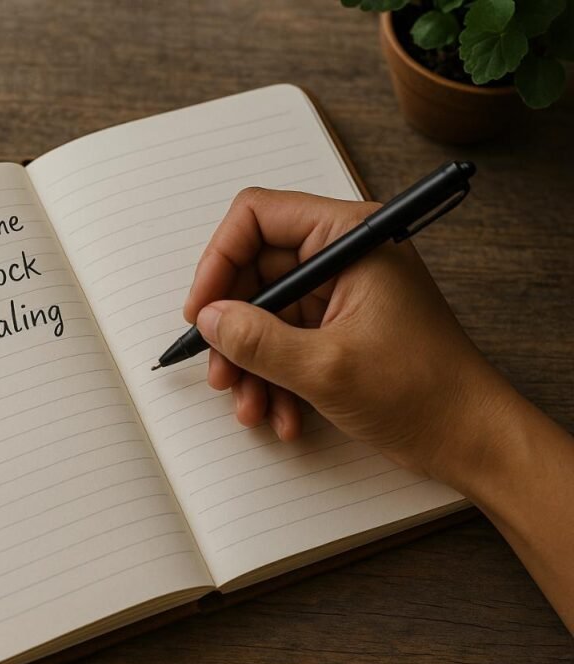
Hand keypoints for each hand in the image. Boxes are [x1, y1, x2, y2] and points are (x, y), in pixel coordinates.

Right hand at [183, 188, 510, 486]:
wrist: (468, 438)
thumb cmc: (423, 391)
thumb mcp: (326, 367)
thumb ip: (257, 340)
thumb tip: (211, 320)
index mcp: (350, 237)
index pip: (258, 217)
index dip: (219, 259)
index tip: (203, 310)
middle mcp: (342, 257)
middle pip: (255, 271)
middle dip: (233, 328)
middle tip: (220, 370)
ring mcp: (339, 293)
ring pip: (264, 314)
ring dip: (249, 363)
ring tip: (251, 405)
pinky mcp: (337, 328)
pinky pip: (283, 341)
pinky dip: (272, 378)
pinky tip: (281, 414)